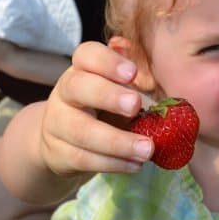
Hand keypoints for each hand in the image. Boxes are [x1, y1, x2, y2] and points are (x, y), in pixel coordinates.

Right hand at [39, 42, 153, 176]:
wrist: (64, 142)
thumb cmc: (104, 109)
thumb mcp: (119, 91)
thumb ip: (137, 82)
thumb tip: (161, 76)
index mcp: (82, 69)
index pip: (86, 55)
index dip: (108, 62)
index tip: (132, 73)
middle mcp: (65, 92)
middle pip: (78, 87)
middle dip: (108, 96)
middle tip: (136, 105)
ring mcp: (57, 123)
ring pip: (81, 131)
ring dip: (117, 142)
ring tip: (147, 149)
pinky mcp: (58, 153)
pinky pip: (84, 159)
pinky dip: (113, 164)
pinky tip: (135, 165)